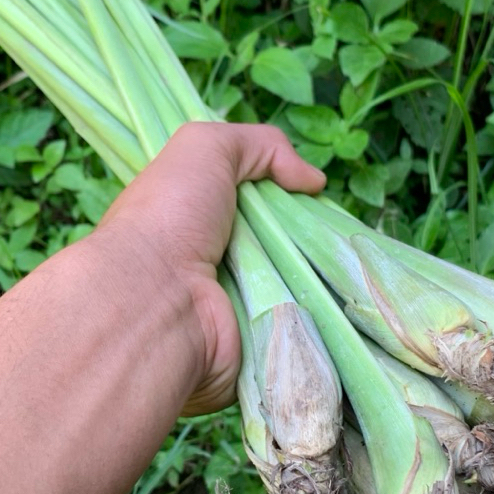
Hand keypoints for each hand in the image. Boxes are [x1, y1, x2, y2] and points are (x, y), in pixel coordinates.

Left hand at [88, 121, 324, 414]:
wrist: (152, 303)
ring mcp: (232, 310)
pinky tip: (333, 302)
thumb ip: (259, 145)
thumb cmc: (169, 219)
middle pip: (279, 250)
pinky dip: (313, 320)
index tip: (312, 197)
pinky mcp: (250, 348)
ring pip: (294, 291)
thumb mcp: (205, 149)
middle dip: (308, 241)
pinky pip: (294, 331)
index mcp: (194, 225)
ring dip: (316, 280)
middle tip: (335, 232)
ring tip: (341, 264)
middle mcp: (212, 267)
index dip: (283, 202)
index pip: (252, 211)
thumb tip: (313, 181)